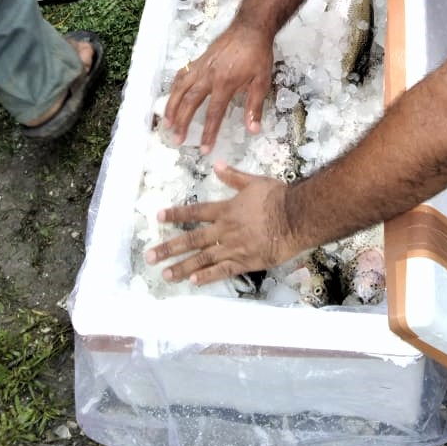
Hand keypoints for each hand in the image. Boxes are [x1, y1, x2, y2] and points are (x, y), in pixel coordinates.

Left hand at [146, 163, 298, 284]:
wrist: (295, 216)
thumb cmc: (277, 197)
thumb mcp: (255, 181)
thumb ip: (234, 176)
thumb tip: (216, 164)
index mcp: (226, 210)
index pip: (195, 212)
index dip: (176, 214)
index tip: (159, 216)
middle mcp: (225, 230)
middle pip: (192, 240)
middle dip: (170, 248)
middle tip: (151, 257)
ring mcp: (233, 247)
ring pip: (203, 259)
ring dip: (183, 267)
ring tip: (166, 274)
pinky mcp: (245, 262)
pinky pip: (223, 271)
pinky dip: (208, 276)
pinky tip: (194, 281)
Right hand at [164, 23, 273, 151]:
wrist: (250, 28)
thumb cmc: (258, 55)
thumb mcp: (262, 81)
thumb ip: (254, 106)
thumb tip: (253, 129)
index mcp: (225, 83)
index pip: (214, 113)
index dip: (208, 133)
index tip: (203, 149)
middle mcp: (209, 76)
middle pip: (190, 102)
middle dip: (182, 123)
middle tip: (177, 140)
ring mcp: (201, 66)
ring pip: (180, 88)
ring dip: (171, 106)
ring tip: (166, 123)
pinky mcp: (198, 60)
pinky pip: (182, 75)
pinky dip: (174, 87)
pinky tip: (171, 96)